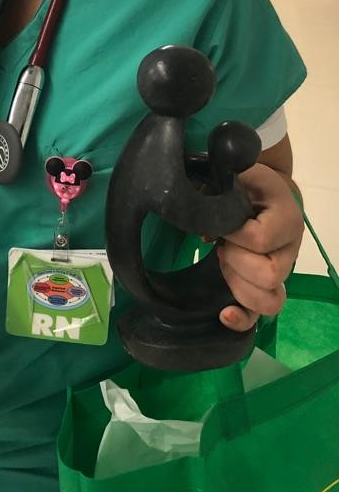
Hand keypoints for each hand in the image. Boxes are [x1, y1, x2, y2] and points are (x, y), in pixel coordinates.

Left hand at [216, 163, 303, 331]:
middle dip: (237, 261)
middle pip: (269, 274)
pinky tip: (224, 314)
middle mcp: (290, 249)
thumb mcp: (236, 173)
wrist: (260, 192)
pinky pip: (260, 314)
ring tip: (224, 262)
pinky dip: (243, 318)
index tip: (221, 223)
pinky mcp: (265, 287)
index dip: (234, 234)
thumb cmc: (246, 182)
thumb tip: (202, 217)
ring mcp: (280, 272)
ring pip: (269, 299)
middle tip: (222, 244)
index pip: (260, 239)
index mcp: (286, 218)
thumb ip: (220, 185)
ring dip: (238, 286)